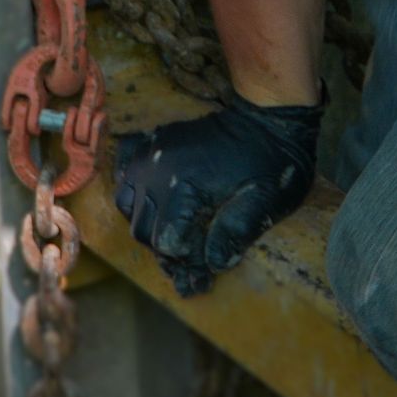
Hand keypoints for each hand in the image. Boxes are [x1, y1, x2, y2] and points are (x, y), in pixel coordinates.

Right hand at [112, 91, 322, 295]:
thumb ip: (236, 233)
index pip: (168, 242)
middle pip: (144, 229)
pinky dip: (133, 189)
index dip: (186, 266)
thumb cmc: (271, 160)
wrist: (268, 115)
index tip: (202, 281)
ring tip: (177, 236)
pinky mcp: (152, 141)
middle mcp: (158, 168)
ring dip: (148, 225)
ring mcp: (150, 152)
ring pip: (128, 206)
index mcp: (184, 184)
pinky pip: (125, 171)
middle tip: (191, 269)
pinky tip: (153, 201)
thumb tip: (213, 263)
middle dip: (167, 254)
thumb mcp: (266, 200)